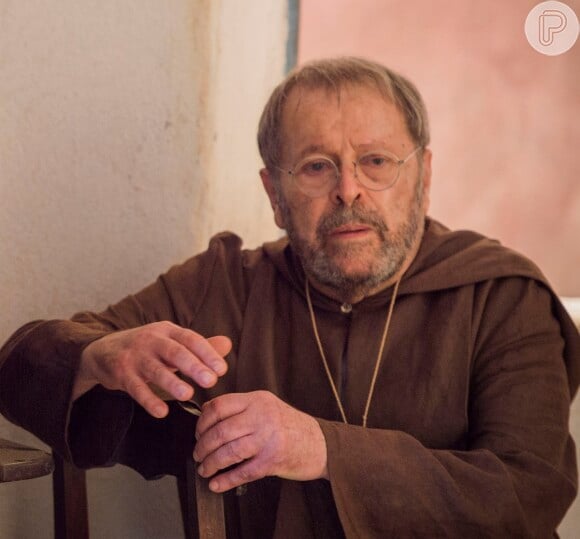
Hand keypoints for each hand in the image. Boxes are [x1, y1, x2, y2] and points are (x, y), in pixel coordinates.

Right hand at [73, 321, 230, 417]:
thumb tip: (228, 345)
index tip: (222, 369)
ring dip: (171, 382)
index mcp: (168, 330)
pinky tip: (161, 412)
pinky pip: (136, 388)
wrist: (103, 351)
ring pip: (155, 369)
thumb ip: (199, 346)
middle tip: (211, 381)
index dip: (207, 353)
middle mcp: (151, 339)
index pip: (191, 339)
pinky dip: (148, 400)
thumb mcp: (172, 342)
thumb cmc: (147, 348)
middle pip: (174, 352)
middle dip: (193, 366)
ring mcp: (134, 356)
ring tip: (188, 395)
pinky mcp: (120, 373)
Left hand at [193, 390, 327, 492]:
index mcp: (257, 399)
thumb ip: (241, 408)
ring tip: (205, 469)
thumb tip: (207, 413)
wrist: (320, 443)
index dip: (202, 421)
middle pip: (220, 431)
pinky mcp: (273, 460)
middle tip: (198, 455)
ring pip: (228, 452)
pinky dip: (225, 480)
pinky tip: (217, 484)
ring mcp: (268, 438)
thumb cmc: (289, 426)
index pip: (219, 405)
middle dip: (202, 447)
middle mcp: (262, 416)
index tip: (198, 433)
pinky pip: (242, 472)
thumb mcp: (266, 406)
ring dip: (211, 464)